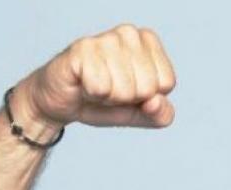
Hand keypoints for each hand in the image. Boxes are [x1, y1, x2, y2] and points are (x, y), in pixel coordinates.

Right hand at [18, 23, 176, 129]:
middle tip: (110, 89)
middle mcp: (129, 33)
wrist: (64, 103)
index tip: (130, 90)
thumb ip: (161, 114)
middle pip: (147, 87)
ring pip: (124, 90)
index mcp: (149, 42)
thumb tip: (155, 102)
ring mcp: (105, 38)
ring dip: (108, 97)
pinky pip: (100, 88)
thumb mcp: (141, 114)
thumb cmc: (105, 101)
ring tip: (96, 86)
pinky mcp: (81, 48)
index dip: (147, 98)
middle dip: (127, 99)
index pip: (167, 83)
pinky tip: (83, 83)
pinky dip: (92, 94)